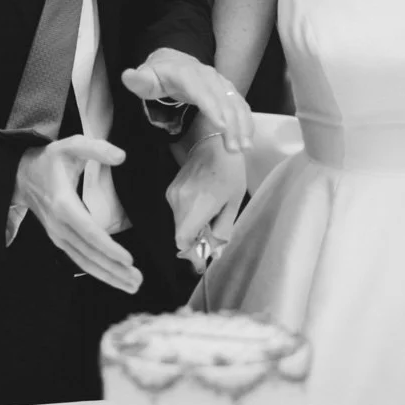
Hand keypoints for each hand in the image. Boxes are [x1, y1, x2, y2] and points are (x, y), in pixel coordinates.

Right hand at [14, 135, 140, 292]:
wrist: (22, 175)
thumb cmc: (50, 160)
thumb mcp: (70, 145)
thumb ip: (96, 148)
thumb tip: (121, 157)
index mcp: (63, 205)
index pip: (89, 232)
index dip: (109, 247)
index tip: (129, 259)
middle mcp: (59, 226)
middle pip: (89, 253)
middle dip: (114, 270)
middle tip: (138, 281)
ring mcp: (58, 236)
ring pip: (85, 261)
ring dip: (109, 276)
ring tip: (132, 285)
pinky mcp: (60, 240)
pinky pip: (80, 260)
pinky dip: (98, 271)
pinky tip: (114, 278)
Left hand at [122, 48, 253, 152]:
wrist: (174, 61)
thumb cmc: (158, 74)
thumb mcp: (146, 77)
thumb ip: (137, 80)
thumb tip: (128, 75)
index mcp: (188, 74)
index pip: (202, 91)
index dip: (213, 108)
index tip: (221, 126)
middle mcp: (209, 76)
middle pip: (224, 100)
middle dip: (232, 124)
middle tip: (233, 149)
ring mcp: (221, 83)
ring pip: (236, 103)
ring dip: (242, 125)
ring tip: (243, 149)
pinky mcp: (228, 91)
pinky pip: (241, 106)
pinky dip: (246, 122)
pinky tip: (247, 140)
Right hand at [167, 134, 245, 269]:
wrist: (215, 143)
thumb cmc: (229, 171)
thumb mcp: (233, 203)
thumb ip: (223, 230)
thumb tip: (214, 252)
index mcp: (197, 206)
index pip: (182, 241)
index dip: (191, 253)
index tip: (201, 261)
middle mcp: (179, 202)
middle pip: (181, 234)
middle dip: (196, 240)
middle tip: (213, 235)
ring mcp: (172, 194)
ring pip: (179, 223)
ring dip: (193, 227)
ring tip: (211, 214)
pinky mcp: (171, 189)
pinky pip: (178, 211)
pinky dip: (189, 215)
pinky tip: (203, 203)